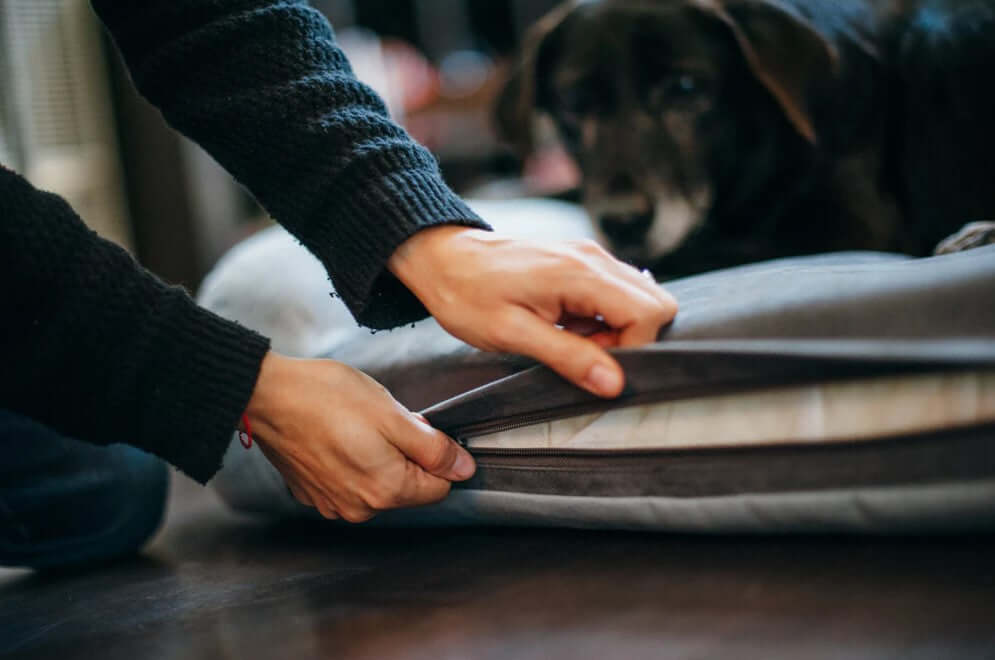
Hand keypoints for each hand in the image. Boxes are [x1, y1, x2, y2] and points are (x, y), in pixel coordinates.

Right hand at [243, 351, 475, 520]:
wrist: (267, 395)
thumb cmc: (326, 398)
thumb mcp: (393, 415)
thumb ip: (433, 448)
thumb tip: (463, 469)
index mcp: (386, 490)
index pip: (439, 487)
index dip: (435, 454)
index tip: (415, 430)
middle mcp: (360, 507)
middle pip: (408, 487)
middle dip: (405, 455)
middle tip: (381, 422)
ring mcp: (334, 503)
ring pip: (379, 483)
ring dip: (377, 457)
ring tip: (355, 426)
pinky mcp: (314, 493)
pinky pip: (349, 481)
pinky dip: (350, 461)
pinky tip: (336, 436)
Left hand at [388, 226, 677, 396]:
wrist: (443, 258)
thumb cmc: (468, 295)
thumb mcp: (512, 335)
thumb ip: (568, 357)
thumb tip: (614, 383)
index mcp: (580, 274)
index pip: (649, 312)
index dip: (632, 348)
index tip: (593, 362)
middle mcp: (593, 258)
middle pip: (656, 302)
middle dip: (631, 338)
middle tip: (584, 351)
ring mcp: (589, 256)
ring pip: (638, 297)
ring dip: (616, 327)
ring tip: (569, 337)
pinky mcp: (580, 261)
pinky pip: (615, 291)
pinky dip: (602, 316)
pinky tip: (566, 324)